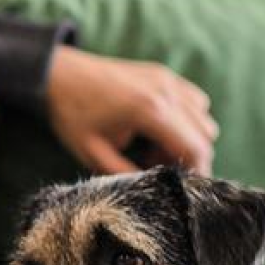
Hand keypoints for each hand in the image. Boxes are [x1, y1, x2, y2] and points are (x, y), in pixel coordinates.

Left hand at [45, 47, 218, 174]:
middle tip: (160, 168)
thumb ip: (126, 174)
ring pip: (203, 117)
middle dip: (192, 158)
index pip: (195, 148)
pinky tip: (158, 129)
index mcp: (150, 111)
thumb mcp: (94, 154)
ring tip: (154, 148)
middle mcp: (166, 91)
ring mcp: (168, 78)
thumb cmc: (72, 115)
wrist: (58, 75)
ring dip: (189, 138)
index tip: (184, 190)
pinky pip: (194, 101)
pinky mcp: (164, 74)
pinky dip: (187, 119)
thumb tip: (153, 189)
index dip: (196, 173)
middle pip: (205, 135)